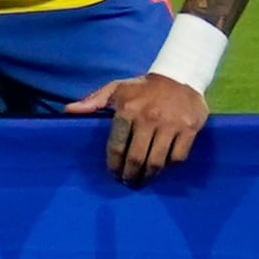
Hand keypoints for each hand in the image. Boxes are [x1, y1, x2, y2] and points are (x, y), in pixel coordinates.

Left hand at [67, 74, 207, 184]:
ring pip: (157, 161)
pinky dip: (169, 166)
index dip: (113, 164)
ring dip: (148, 176)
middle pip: (136, 157)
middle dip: (130, 174)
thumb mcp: (116, 88)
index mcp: (128, 109)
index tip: (113, 173)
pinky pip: (178, 157)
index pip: (116, 145)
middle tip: (128, 182)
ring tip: (143, 180)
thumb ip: (93, 101)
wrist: (180, 75)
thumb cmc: (143, 87)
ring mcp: (171, 125)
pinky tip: (162, 168)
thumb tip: (69, 110)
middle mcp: (149, 119)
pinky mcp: (189, 129)